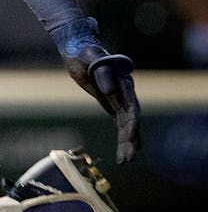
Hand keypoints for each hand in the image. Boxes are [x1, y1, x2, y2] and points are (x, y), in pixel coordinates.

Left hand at [62, 45, 140, 163]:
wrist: (78, 49)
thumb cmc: (84, 52)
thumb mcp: (91, 59)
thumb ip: (101, 72)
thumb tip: (109, 89)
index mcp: (124, 83)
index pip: (131, 108)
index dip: (132, 124)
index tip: (130, 137)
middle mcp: (125, 93)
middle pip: (131, 121)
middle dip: (130, 140)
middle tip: (127, 159)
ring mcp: (119, 99)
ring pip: (126, 125)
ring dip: (127, 143)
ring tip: (125, 161)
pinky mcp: (110, 103)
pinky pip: (119, 123)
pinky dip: (121, 136)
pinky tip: (124, 151)